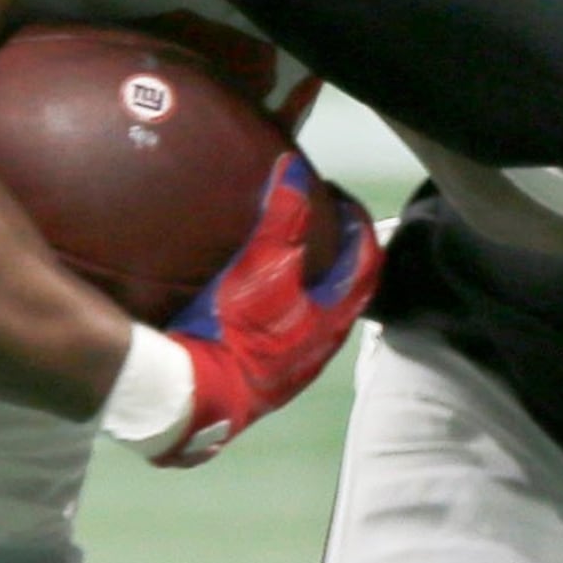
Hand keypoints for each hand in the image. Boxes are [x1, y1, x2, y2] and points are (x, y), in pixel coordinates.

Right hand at [143, 152, 381, 464]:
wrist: (195, 395)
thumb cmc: (233, 329)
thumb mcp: (260, 265)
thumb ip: (281, 216)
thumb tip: (294, 167)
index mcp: (333, 316)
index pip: (366, 262)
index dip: (358, 226)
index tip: (341, 199)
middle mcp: (323, 345)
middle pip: (349, 293)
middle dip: (343, 257)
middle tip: (324, 224)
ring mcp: (296, 368)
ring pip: (322, 319)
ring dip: (317, 287)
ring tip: (295, 260)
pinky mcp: (266, 382)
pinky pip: (292, 339)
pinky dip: (289, 313)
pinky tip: (262, 306)